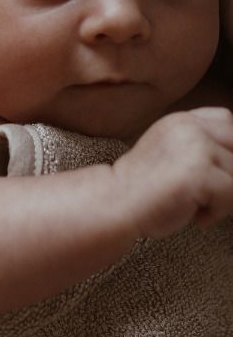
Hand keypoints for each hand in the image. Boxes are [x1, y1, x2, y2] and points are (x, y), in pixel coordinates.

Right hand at [113, 108, 232, 240]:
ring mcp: (195, 148)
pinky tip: (195, 216)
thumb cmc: (144, 188)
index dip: (227, 148)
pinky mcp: (199, 173)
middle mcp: (190, 127)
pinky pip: (231, 195)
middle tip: (207, 192)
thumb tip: (232, 161)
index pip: (227, 121)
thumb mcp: (171, 153)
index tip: (213, 171)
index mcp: (181, 121)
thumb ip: (197, 147)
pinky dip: (217, 212)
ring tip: (195, 205)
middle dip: (229, 173)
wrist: (116, 202)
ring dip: (223, 198)